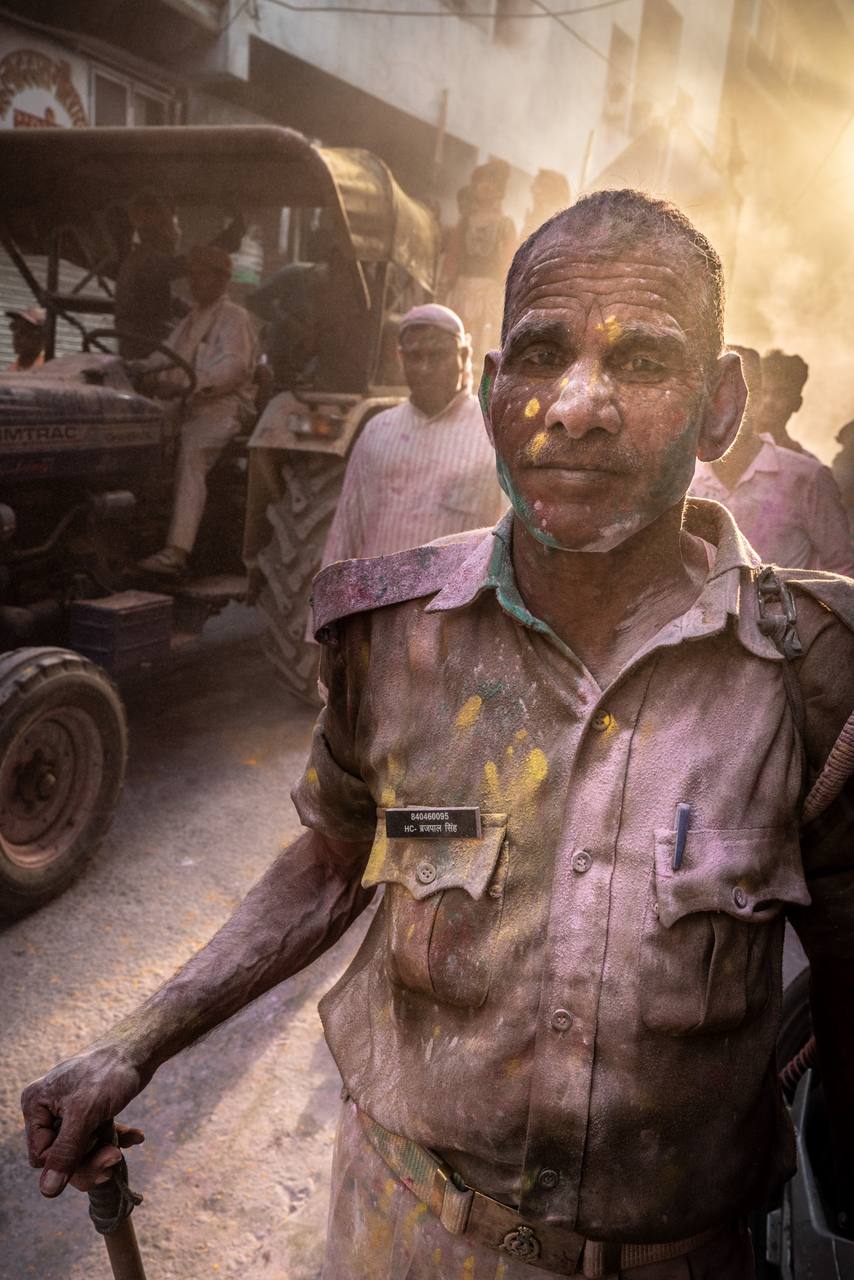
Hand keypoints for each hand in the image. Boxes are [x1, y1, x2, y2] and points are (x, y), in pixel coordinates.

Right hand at [21, 1045, 143, 1197]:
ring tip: (122, 1150)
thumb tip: (47, 1190)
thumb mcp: (85, 1116)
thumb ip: (66, 1153)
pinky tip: (135, 1136)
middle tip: (115, 1158)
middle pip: (61, 1157)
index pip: (41, 1156)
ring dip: (103, 1153)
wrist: (139, 1048)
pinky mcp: (89, 1111)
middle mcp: (48, 1109)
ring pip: (80, 1151)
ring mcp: (69, 1111)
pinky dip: (114, 1139)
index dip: (68, 1159)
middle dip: (89, 1161)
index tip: (94, 1144)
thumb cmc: (109, 1074)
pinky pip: (96, 1137)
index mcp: (37, 1105)